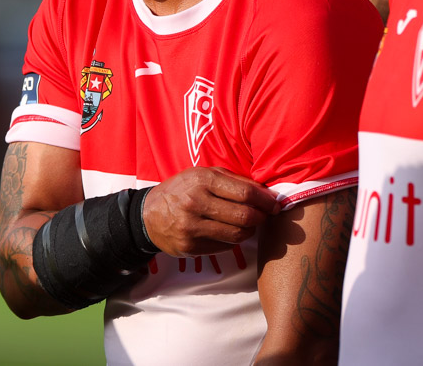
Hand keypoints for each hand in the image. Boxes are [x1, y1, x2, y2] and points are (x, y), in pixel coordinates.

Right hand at [141, 167, 277, 257]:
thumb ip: (233, 180)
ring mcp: (191, 227)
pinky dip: (232, 240)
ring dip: (249, 230)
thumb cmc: (182, 190)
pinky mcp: (190, 247)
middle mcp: (195, 203)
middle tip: (264, 215)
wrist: (148, 215)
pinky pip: (224, 246)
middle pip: (244, 216)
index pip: (245, 193)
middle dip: (261, 217)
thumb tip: (265, 192)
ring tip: (248, 224)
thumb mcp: (202, 175)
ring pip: (237, 235)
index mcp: (201, 180)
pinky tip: (228, 232)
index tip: (274, 204)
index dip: (265, 201)